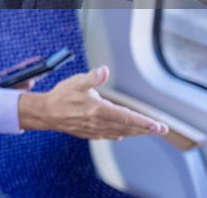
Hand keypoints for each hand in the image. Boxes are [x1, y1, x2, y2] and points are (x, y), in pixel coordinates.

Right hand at [18, 65, 168, 139]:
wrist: (46, 113)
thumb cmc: (61, 96)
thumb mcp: (76, 82)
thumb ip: (92, 78)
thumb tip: (104, 71)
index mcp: (99, 110)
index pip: (127, 117)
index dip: (145, 122)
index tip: (158, 126)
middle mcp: (99, 123)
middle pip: (128, 128)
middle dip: (146, 129)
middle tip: (161, 130)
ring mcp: (95, 130)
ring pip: (120, 133)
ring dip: (135, 132)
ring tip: (146, 131)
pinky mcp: (89, 134)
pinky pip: (109, 135)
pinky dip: (119, 134)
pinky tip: (123, 134)